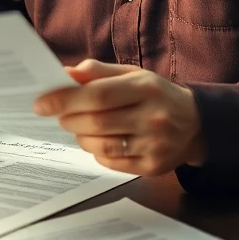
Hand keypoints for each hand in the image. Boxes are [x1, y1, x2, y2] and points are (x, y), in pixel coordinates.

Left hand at [33, 60, 206, 175]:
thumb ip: (99, 72)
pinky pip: (112, 163)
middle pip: (96, 122)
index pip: (98, 94)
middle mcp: (153, 117)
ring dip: (80, 137)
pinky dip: (96, 153)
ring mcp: (154, 145)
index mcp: (147, 88)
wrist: (196, 124)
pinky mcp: (153, 167)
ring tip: (78, 128)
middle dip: (69, 119)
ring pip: (101, 146)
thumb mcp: (133, 75)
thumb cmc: (156, 95)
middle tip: (60, 115)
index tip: (42, 102)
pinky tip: (97, 142)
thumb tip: (66, 73)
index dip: (65, 99)